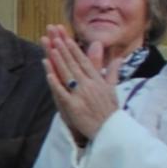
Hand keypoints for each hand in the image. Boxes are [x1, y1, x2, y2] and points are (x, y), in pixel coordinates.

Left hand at [42, 27, 121, 142]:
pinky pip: (62, 93)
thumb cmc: (111, 110)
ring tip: (50, 49)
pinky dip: (56, 83)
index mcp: (98, 80)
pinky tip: (48, 73)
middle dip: (64, 50)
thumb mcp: (113, 88)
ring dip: (58, 61)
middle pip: (74, 65)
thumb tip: (118, 58)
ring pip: (67, 75)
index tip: (66, 39)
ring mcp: (81, 95)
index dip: (74, 50)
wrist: (111, 130)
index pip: (84, 61)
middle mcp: (90, 85)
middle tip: (55, 37)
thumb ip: (112, 71)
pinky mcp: (73, 107)